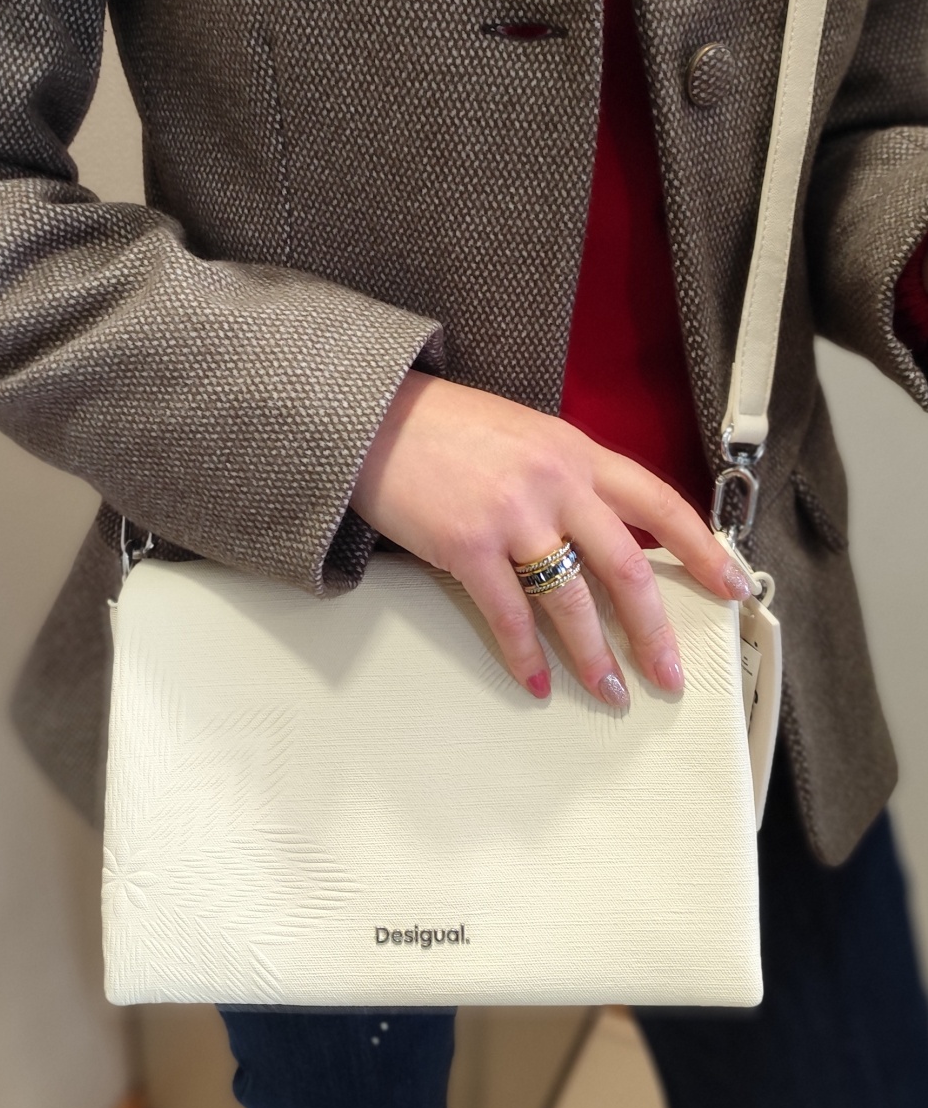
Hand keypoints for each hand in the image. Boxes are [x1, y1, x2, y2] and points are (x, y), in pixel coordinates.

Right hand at [351, 372, 750, 704]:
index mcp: (576, 451)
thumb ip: (569, 480)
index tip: (733, 587)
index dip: (703, 549)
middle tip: (668, 673)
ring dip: (594, 655)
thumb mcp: (527, 437)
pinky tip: (536, 680)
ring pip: (572, 600)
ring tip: (608, 691)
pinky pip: (508, 614)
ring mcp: (510, 514)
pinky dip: (524, 655)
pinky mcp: (466, 544)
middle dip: (653, 630)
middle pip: (626, 566)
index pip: (659, 502)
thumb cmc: (447, 428)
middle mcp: (554, 481)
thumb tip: (605, 538)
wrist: (374, 416)